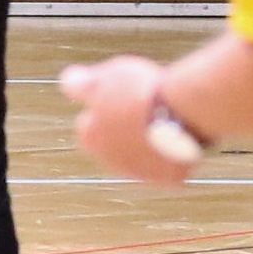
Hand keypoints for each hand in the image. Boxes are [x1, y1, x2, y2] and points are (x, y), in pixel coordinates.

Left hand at [61, 55, 195, 187]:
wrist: (180, 112)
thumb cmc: (142, 90)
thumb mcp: (109, 75)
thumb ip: (85, 83)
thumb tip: (69, 80)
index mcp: (91, 136)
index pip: (89, 126)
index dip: (104, 110)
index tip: (119, 97)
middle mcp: (112, 160)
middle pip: (115, 145)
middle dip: (124, 131)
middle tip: (143, 108)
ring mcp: (143, 172)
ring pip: (143, 158)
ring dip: (148, 143)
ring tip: (165, 118)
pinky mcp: (169, 178)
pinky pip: (170, 167)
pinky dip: (175, 154)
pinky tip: (183, 135)